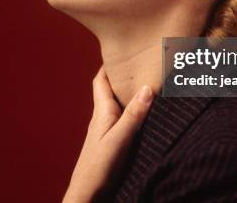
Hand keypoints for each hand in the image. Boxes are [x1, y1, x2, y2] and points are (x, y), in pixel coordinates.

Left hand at [63, 67, 154, 201]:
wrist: (88, 194)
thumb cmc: (98, 167)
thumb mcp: (119, 139)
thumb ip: (133, 114)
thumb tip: (147, 86)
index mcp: (102, 110)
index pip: (102, 79)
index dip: (110, 63)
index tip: (122, 48)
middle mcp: (103, 116)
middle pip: (111, 89)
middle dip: (123, 75)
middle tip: (141, 61)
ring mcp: (107, 129)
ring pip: (119, 103)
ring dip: (130, 93)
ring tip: (148, 81)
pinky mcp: (113, 142)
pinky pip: (124, 118)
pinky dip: (134, 111)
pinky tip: (146, 114)